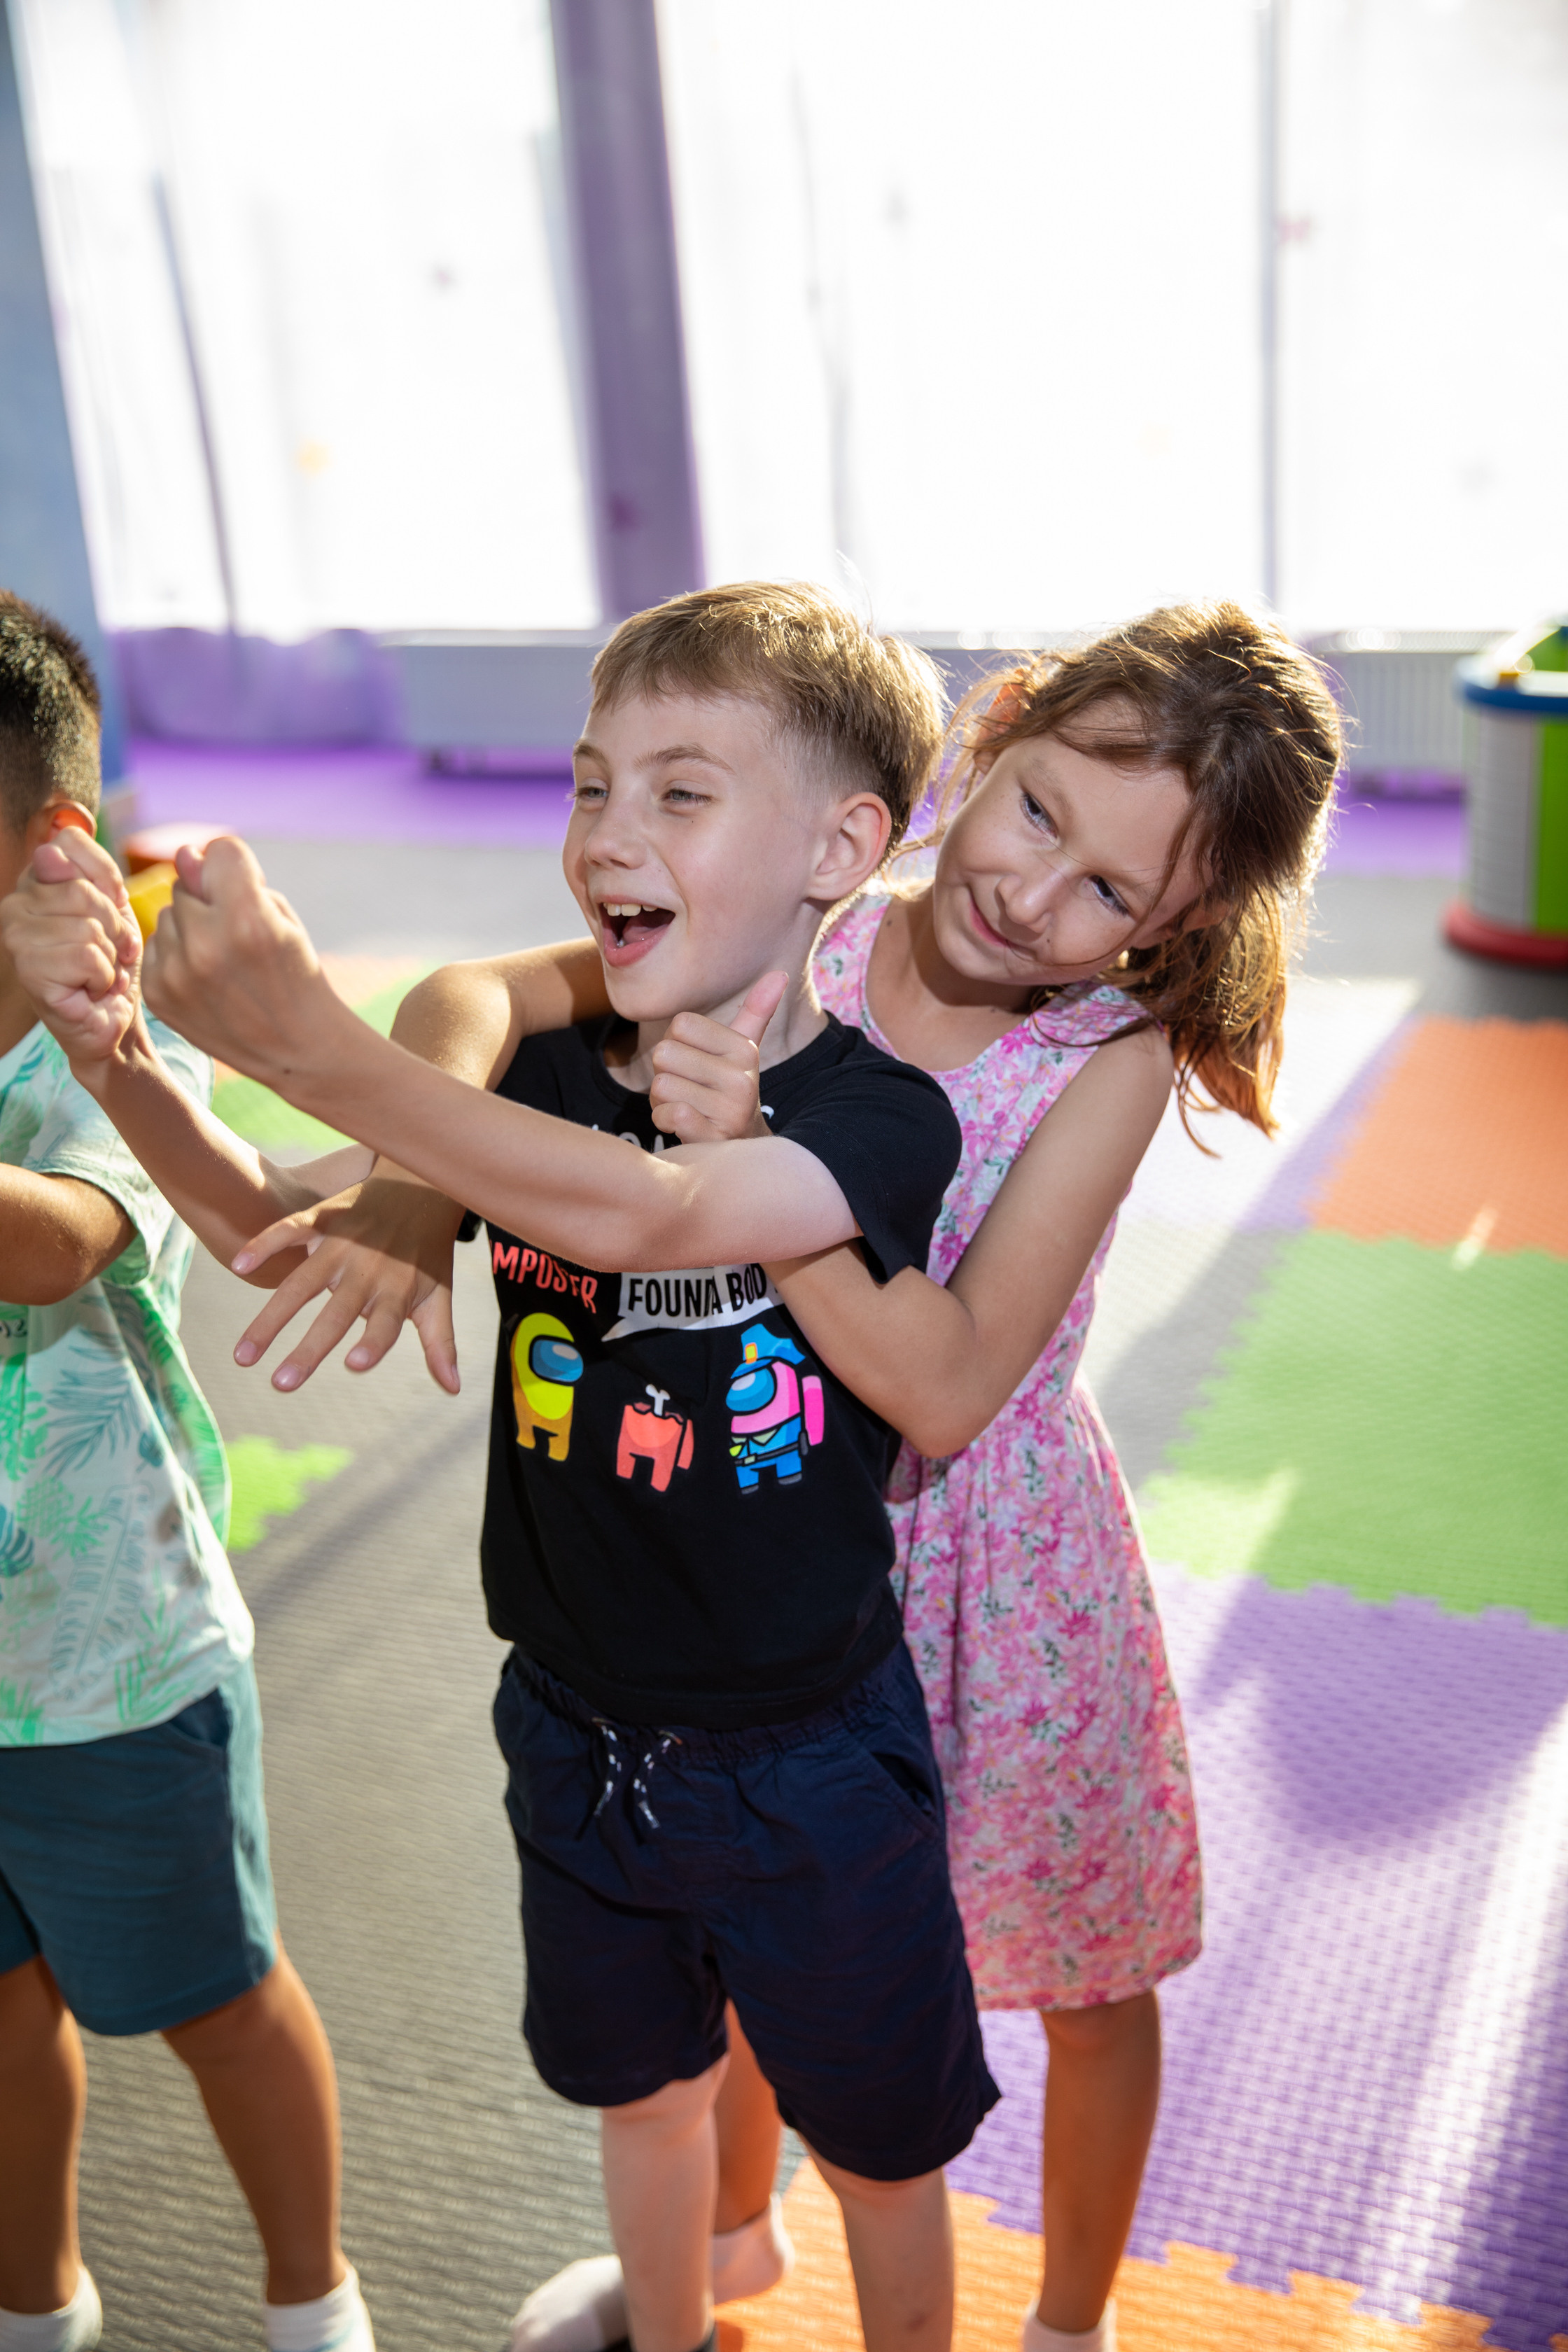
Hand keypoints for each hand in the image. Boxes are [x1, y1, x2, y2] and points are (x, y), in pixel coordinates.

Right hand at [0, 831, 141, 1074]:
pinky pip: (87, 958)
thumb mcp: (113, 907)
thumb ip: (91, 874)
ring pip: (88, 927)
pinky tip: (91, 987)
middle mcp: (14, 904)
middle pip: (84, 892)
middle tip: (109, 950)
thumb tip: (48, 852)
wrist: (112, 1017)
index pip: (69, 842)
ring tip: (100, 970)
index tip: (113, 907)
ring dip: (110, 956)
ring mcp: (16, 937)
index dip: (107, 878)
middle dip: (114, 926)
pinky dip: (103, 977)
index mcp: (34, 879)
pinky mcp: (28, 970)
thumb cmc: (112, 960)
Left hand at [141, 836, 344, 1079]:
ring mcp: (177, 973)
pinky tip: (205, 979)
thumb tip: (184, 855)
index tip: (249, 887)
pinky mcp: (158, 993)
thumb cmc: (295, 975)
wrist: (296, 1048)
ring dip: (190, 928)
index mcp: (249, 919)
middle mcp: (207, 944)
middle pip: (186, 883)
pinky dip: (177, 956)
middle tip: (238, 935)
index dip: (238, 866)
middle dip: (210, 899)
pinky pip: (156, 946)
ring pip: (168, 915)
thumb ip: (232, 881)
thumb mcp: (282, 919)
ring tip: (222, 961)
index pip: (221, 850)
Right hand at [227, 1173, 466, 1392]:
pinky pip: (289, 1230)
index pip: (386, 1324)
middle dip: (309, 1350)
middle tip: (282, 1384)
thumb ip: (441, 1343)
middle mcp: (367, 1271)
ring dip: (270, 1319)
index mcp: (397, 1292)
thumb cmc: (428, 1254)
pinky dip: (264, 1244)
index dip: (374, 1343)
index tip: (354, 1365)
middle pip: (336, 1314)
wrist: (420, 1186)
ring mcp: (341, 1245)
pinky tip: (238, 1266)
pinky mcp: (322, 1219)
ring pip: (301, 1284)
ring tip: (243, 1356)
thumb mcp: (438, 1297)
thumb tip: (453, 1390)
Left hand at [648, 971, 786, 1143]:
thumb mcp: (744, 1052)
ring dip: (661, 1102)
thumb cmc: (729, 1092)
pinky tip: (681, 1125)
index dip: (677, 1044)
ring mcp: (730, 1110)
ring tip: (686, 1108)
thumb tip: (780, 974)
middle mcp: (742, 1078)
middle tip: (686, 1090)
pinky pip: (669, 1114)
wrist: (742, 1149)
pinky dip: (663, 1120)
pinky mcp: (713, 1136)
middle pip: (664, 1053)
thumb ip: (757, 1012)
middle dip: (665, 1074)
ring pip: (660, 1086)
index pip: (681, 1024)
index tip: (694, 1065)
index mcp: (744, 1050)